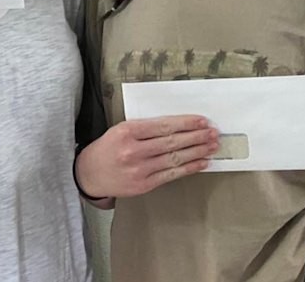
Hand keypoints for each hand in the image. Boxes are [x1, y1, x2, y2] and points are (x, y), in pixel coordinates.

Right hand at [76, 116, 218, 198]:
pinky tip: (201, 163)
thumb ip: (146, 127)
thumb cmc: (109, 147)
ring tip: (212, 146)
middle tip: (213, 133)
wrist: (90, 173)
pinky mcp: (144, 185)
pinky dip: (189, 168)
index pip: (163, 125)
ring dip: (197, 152)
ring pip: (174, 158)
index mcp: (128, 131)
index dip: (186, 123)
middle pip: (172, 142)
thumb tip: (178, 125)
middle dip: (196, 137)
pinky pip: (171, 175)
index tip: (202, 120)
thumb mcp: (122, 129)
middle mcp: (134, 150)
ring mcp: (139, 169)